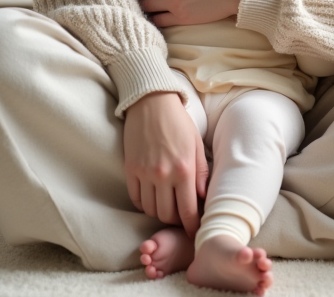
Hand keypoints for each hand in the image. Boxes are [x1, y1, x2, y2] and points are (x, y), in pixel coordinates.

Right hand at [123, 92, 208, 236]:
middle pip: (167, 215)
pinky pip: (136, 198)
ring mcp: (144, 173)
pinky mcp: (130, 169)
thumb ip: (201, 173)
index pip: (188, 210)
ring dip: (159, 213)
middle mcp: (163, 175)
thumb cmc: (178, 123)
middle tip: (180, 217)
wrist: (152, 103)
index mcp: (184, 169)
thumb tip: (203, 197)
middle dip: (176, 221)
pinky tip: (152, 199)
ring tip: (167, 207)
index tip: (193, 231)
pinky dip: (144, 204)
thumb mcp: (197, 145)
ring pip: (151, 209)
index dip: (191, 226)